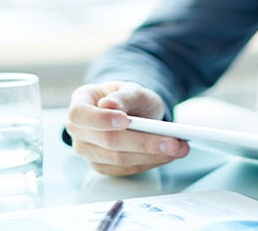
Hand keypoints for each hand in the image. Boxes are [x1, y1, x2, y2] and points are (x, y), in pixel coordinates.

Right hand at [66, 81, 188, 175]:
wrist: (133, 112)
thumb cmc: (128, 98)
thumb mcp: (130, 89)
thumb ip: (123, 96)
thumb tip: (109, 106)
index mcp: (80, 103)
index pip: (80, 114)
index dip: (100, 119)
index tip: (124, 121)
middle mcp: (79, 131)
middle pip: (106, 141)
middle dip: (142, 142)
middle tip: (172, 141)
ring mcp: (89, 151)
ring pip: (119, 159)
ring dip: (151, 155)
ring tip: (178, 148)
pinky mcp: (104, 167)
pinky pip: (127, 169)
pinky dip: (150, 162)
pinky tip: (168, 155)